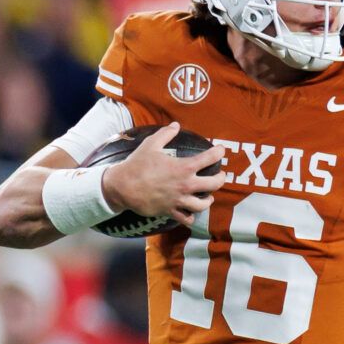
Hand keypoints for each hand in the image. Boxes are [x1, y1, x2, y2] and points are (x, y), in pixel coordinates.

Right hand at [100, 122, 226, 227]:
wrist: (123, 187)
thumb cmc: (137, 164)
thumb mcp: (151, 144)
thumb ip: (165, 134)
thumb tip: (175, 125)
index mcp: (183, 167)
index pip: (209, 158)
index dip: (218, 152)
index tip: (220, 150)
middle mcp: (185, 185)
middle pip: (214, 184)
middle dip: (220, 178)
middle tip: (220, 175)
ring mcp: (179, 200)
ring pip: (203, 205)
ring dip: (208, 200)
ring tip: (209, 196)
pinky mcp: (170, 211)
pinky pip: (187, 219)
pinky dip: (191, 217)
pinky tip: (191, 212)